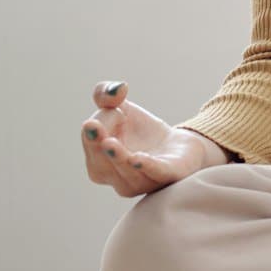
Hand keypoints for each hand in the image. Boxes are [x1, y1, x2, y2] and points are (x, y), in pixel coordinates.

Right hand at [81, 81, 229, 195]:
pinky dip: (146, 167)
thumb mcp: (120, 107)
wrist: (178, 144)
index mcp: (101, 162)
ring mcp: (143, 181)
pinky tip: (137, 158)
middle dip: (97, 148)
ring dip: (118, 159)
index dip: (93, 132)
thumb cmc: (142, 131)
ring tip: (110, 143)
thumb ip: (106, 94)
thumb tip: (118, 88)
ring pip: (127, 175)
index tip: (94, 121)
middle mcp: (118, 177)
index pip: (92, 146)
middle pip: (103, 166)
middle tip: (94, 128)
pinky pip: (155, 174)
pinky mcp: (169, 176)